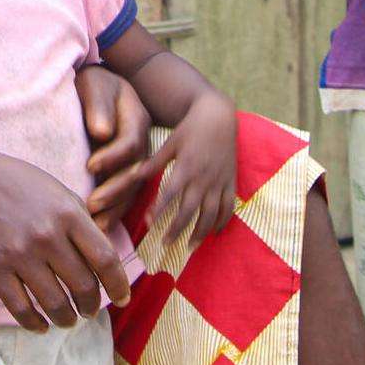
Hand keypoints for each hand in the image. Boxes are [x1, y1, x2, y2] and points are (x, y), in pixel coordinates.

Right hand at [0, 152, 130, 330]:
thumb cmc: (20, 184)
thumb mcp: (60, 192)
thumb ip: (84, 222)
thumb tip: (105, 259)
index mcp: (68, 214)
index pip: (105, 260)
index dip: (119, 285)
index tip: (123, 299)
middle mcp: (47, 236)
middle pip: (83, 287)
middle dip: (92, 306)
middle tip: (90, 309)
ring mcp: (19, 254)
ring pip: (55, 305)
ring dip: (67, 319)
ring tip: (69, 319)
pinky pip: (21, 309)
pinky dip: (35, 324)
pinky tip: (42, 325)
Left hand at [76, 66, 151, 231]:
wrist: (99, 85)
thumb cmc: (94, 84)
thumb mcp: (95, 85)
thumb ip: (97, 106)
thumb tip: (101, 132)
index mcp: (137, 118)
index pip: (130, 143)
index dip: (112, 156)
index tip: (90, 165)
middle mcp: (143, 142)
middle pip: (135, 171)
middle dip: (114, 191)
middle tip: (91, 205)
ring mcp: (139, 159)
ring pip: (135, 189)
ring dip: (117, 209)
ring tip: (98, 225)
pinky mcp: (130, 171)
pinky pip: (129, 195)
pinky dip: (117, 212)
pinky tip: (102, 227)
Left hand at [146, 96, 237, 247]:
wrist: (219, 117)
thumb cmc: (190, 129)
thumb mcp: (170, 142)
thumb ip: (154, 162)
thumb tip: (134, 175)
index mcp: (186, 167)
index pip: (171, 194)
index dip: (160, 210)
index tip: (149, 225)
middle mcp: (203, 177)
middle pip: (190, 210)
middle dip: (177, 229)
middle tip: (166, 244)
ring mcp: (219, 181)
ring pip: (211, 213)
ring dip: (200, 232)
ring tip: (190, 247)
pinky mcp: (230, 182)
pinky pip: (228, 207)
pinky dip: (222, 222)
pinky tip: (214, 233)